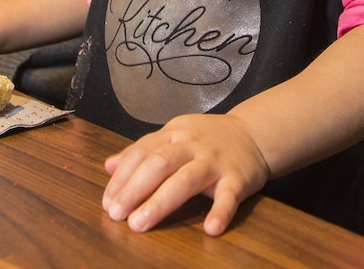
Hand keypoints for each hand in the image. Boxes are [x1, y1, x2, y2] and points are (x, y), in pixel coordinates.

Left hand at [102, 113, 270, 235]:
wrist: (255, 133)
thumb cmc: (208, 139)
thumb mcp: (174, 135)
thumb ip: (143, 150)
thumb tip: (109, 166)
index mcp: (174, 134)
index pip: (142, 152)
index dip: (122, 177)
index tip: (107, 201)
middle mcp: (192, 144)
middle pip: (159, 164)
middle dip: (134, 190)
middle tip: (117, 215)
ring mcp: (216, 161)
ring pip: (186, 179)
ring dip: (160, 203)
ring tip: (140, 224)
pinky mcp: (239, 178)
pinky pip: (229, 196)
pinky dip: (220, 212)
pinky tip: (210, 229)